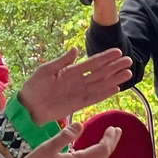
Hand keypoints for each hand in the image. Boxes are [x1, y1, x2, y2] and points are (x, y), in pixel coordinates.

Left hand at [17, 48, 134, 124]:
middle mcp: (79, 80)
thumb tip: (76, 49)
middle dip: (115, 66)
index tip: (118, 52)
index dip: (105, 57)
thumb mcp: (46, 70)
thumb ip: (62, 61)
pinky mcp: (79, 104)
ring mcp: (80, 92)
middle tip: (130, 60)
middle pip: (101, 72)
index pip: (92, 62)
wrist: (28, 107)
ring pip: (102, 84)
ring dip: (115, 79)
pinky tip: (117, 88)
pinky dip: (106, 93)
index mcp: (71, 70)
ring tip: (129, 73)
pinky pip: (95, 98)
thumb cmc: (34, 86)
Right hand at [17, 121, 120, 157]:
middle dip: (111, 143)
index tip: (113, 128)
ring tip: (108, 139)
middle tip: (117, 131)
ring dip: (104, 150)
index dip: (109, 139)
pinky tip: (92, 152)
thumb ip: (64, 136)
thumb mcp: (47, 148)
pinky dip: (96, 157)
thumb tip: (80, 125)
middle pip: (103, 157)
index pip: (101, 150)